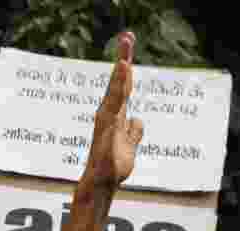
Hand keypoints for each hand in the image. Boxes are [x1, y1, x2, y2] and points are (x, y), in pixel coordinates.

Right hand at [82, 32, 143, 190]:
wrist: (102, 185)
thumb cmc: (112, 168)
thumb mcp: (129, 146)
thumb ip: (133, 132)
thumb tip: (138, 120)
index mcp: (115, 117)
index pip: (123, 89)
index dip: (127, 71)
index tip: (129, 49)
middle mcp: (109, 115)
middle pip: (118, 83)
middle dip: (123, 59)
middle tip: (127, 37)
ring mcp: (106, 121)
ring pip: (115, 91)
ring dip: (120, 71)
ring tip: (126, 54)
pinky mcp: (105, 129)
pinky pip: (113, 103)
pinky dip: (118, 86)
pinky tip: (123, 71)